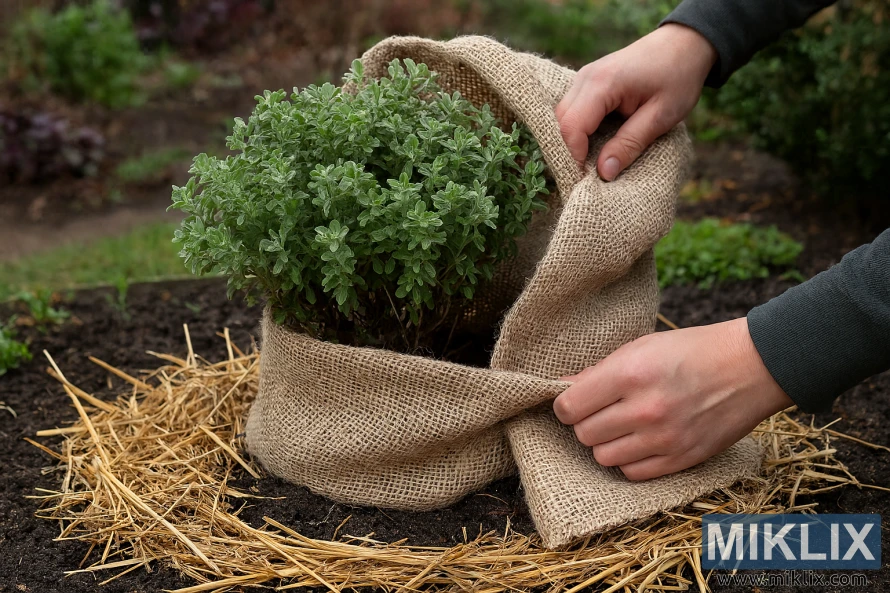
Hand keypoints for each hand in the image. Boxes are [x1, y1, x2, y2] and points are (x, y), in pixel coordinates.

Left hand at [552, 318, 792, 480]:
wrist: (750, 367)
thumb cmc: (691, 350)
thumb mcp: (641, 347)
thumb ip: (598, 371)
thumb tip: (562, 389)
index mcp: (630, 374)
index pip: (569, 407)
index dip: (566, 405)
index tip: (574, 401)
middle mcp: (645, 409)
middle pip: (584, 434)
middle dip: (586, 422)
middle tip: (602, 411)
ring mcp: (664, 438)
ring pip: (603, 457)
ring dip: (606, 443)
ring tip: (621, 425)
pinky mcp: (681, 459)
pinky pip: (632, 472)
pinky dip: (628, 460)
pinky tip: (639, 441)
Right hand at [555, 23, 717, 179]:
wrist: (684, 44)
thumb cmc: (678, 77)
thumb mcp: (661, 116)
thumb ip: (630, 144)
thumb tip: (604, 173)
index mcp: (603, 84)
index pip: (571, 126)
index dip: (574, 157)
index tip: (587, 180)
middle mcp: (586, 77)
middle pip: (560, 122)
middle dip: (568, 151)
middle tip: (587, 176)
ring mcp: (584, 77)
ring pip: (562, 116)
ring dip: (572, 141)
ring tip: (590, 162)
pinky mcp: (587, 82)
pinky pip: (571, 110)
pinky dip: (577, 130)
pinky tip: (593, 144)